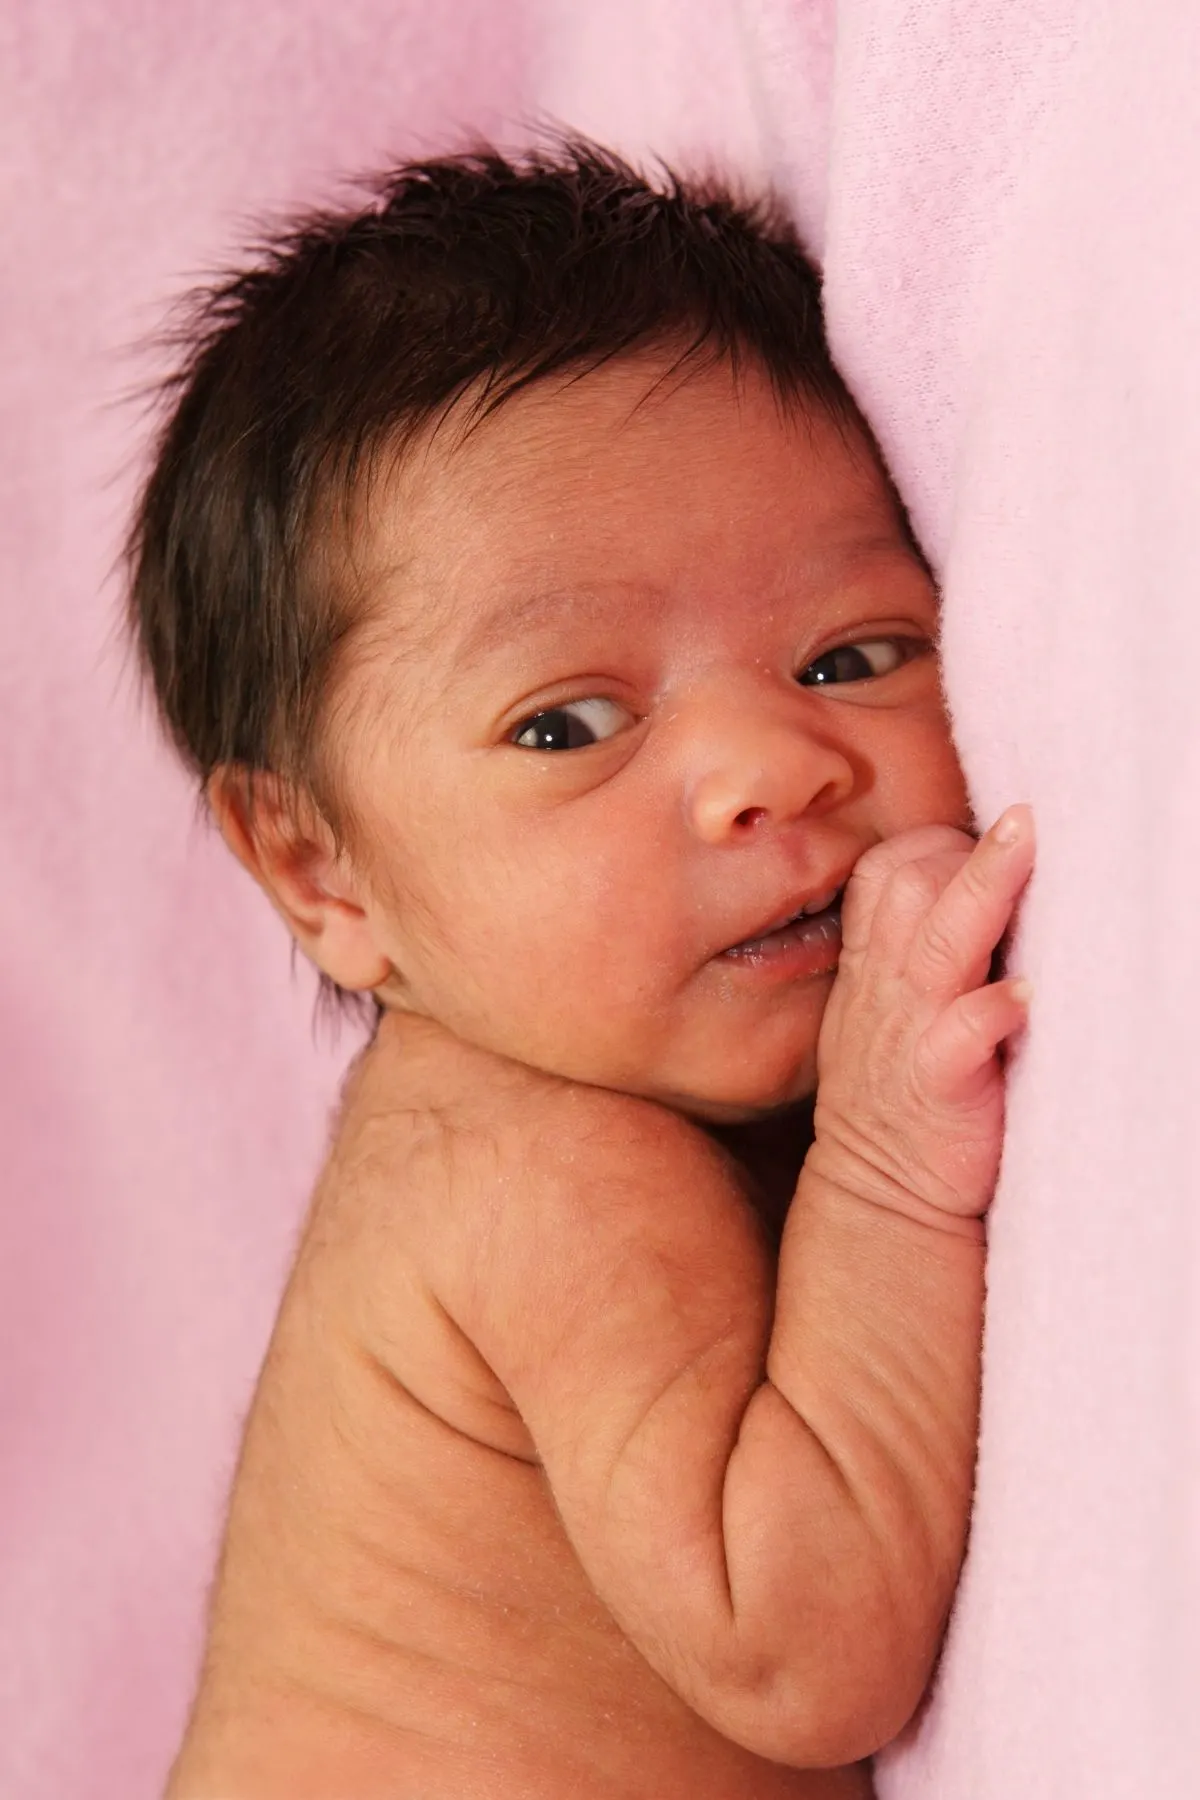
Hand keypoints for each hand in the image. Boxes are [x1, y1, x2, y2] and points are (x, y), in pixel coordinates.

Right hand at [809, 806, 1033, 1224]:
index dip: (930, 842)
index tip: (985, 832)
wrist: (882, 1194)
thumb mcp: (887, 1012)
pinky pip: (958, 1034)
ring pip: (939, 941)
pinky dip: (992, 1009)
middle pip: (906, 884)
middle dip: (962, 848)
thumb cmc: (901, 1095)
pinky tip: (1025, 994)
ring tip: (1025, 839)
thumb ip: (920, 951)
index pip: (883, 873)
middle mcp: (886, 989)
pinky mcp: (938, 1084)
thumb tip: (985, 889)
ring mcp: (908, 1032)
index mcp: (874, 967)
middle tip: (1024, 827)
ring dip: (985, 887)